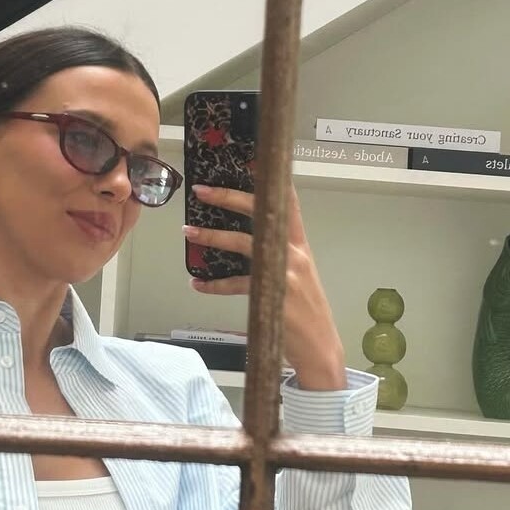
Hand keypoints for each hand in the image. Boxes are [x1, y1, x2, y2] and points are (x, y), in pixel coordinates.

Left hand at [183, 181, 346, 390]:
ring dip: (213, 236)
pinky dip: (213, 284)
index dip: (271, 180)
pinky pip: (236, 284)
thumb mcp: (298, 275)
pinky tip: (198, 283)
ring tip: (189, 231)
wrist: (320, 348)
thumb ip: (278, 254)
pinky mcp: (272, 294)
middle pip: (260, 214)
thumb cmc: (304, 311)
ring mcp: (285, 273)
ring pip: (243, 244)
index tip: (249, 161)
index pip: (289, 203)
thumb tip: (245, 238)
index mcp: (300, 245)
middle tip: (203, 190)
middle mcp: (295, 253)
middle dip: (229, 198)